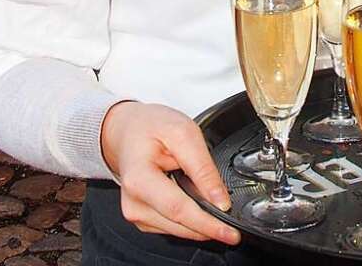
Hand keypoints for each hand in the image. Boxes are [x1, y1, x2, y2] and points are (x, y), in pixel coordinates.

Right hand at [101, 101, 239, 244]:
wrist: (129, 130)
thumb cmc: (152, 127)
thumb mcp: (183, 133)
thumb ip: (203, 168)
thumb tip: (220, 200)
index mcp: (139, 180)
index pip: (178, 210)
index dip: (207, 223)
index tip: (229, 233)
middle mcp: (134, 203)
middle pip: (179, 225)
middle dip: (208, 227)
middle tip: (233, 228)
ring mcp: (136, 214)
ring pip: (178, 230)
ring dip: (200, 225)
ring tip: (214, 207)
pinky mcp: (143, 218)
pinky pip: (172, 226)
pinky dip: (189, 220)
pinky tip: (195, 203)